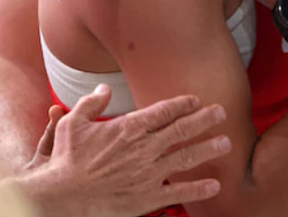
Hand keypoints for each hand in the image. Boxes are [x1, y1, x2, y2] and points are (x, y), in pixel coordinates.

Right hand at [15, 85, 230, 216]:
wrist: (60, 197)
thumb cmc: (65, 161)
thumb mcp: (72, 124)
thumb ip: (91, 103)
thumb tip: (103, 88)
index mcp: (129, 128)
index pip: (164, 111)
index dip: (183, 104)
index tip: (196, 100)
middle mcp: (144, 148)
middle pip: (182, 130)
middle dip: (205, 119)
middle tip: (222, 113)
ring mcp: (148, 174)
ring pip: (186, 158)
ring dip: (208, 149)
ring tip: (227, 143)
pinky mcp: (146, 198)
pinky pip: (178, 193)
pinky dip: (198, 189)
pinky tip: (215, 186)